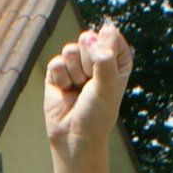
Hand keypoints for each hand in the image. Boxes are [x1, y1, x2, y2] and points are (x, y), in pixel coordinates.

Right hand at [43, 23, 131, 170]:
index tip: (107, 73)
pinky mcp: (57, 72)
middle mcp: (97, 58)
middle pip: (88, 38)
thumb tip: (89, 37)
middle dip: (88, 62)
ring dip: (74, 73)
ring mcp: (76, 64)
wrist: (75, 137)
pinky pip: (56, 62)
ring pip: (70, 49)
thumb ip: (104, 59)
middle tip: (90, 83)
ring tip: (78, 89)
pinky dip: (61, 79)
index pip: (110, 34)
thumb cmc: (98, 114)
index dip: (105, 52)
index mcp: (117, 59)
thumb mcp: (108, 86)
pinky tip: (65, 91)